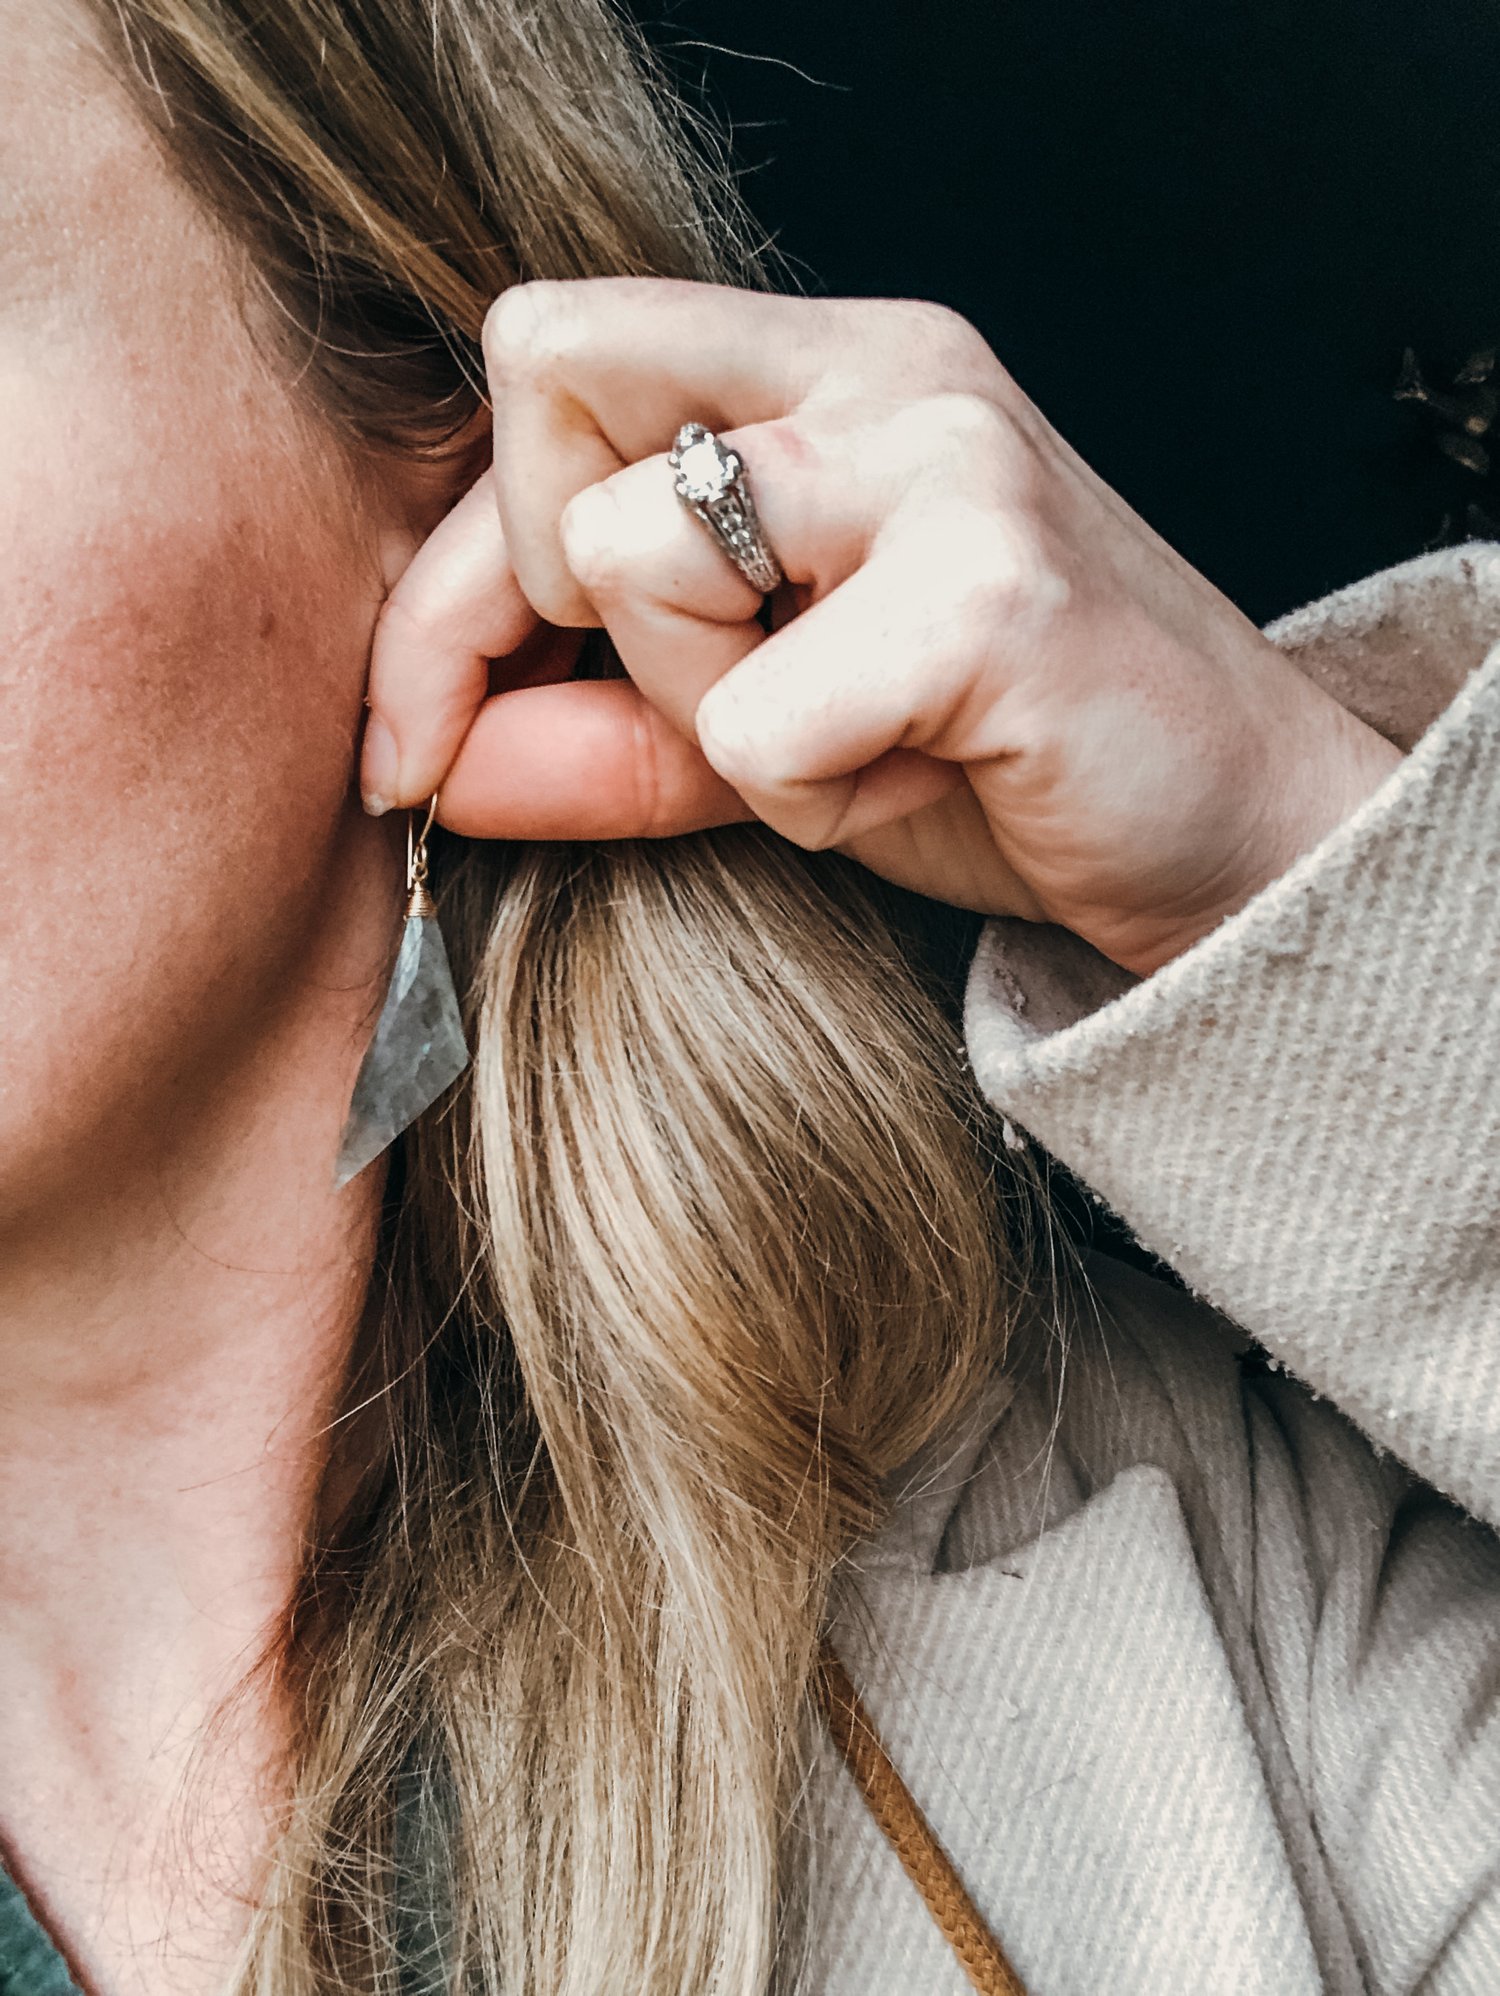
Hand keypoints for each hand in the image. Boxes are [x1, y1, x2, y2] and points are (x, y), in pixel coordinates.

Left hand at [360, 279, 1402, 976]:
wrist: (1233, 838)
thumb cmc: (994, 768)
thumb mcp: (763, 741)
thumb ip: (596, 733)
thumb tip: (428, 765)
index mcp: (821, 367)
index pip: (540, 359)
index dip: (449, 570)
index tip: (422, 733)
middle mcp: (882, 367)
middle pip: (546, 380)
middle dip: (567, 602)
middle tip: (719, 704)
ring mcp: (944, 458)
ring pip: (632, 555)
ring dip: (711, 710)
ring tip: (858, 740)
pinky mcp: (989, 590)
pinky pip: (752, 720)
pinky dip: (810, 799)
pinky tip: (925, 780)